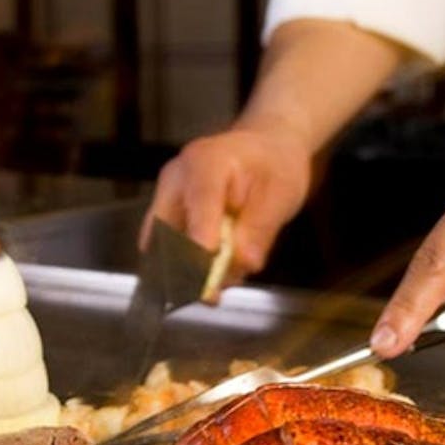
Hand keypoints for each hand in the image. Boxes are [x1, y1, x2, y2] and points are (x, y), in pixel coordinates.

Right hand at [140, 125, 312, 289]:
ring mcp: (166, 198)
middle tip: (210, 297)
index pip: (198, 203)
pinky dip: (189, 268)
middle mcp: (176, 179)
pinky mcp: (167, 216)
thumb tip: (244, 264)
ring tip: (219, 286)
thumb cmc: (274, 165)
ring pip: (162, 246)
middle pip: (165, 230)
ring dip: (188, 273)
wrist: (264, 147)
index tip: (206, 276)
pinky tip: (215, 273)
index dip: (199, 240)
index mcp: (207, 162)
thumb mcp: (281, 195)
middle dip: (183, 269)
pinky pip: (169, 249)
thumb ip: (260, 231)